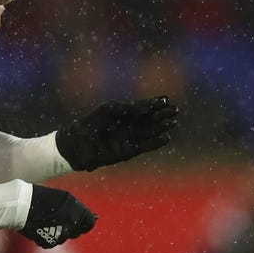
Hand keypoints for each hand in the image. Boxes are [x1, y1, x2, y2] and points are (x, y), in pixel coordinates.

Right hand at [20, 185, 96, 247]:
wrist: (22, 205)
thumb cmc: (42, 197)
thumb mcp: (64, 199)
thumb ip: (76, 209)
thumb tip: (88, 217)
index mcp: (78, 211)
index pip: (90, 222)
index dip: (85, 223)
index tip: (80, 222)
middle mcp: (72, 224)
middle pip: (76, 232)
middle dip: (70, 228)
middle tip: (58, 219)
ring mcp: (61, 234)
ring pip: (63, 238)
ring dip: (58, 232)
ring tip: (46, 221)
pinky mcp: (50, 242)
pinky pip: (52, 241)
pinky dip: (47, 236)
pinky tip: (40, 227)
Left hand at [55, 95, 177, 170]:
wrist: (78, 143)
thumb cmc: (91, 122)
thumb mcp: (109, 109)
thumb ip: (128, 108)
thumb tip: (147, 107)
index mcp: (124, 113)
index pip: (144, 108)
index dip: (156, 104)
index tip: (167, 101)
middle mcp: (129, 126)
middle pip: (150, 120)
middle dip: (163, 115)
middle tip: (175, 111)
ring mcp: (129, 138)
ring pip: (150, 132)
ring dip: (161, 128)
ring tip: (172, 123)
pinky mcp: (128, 151)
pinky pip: (145, 146)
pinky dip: (155, 143)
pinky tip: (165, 138)